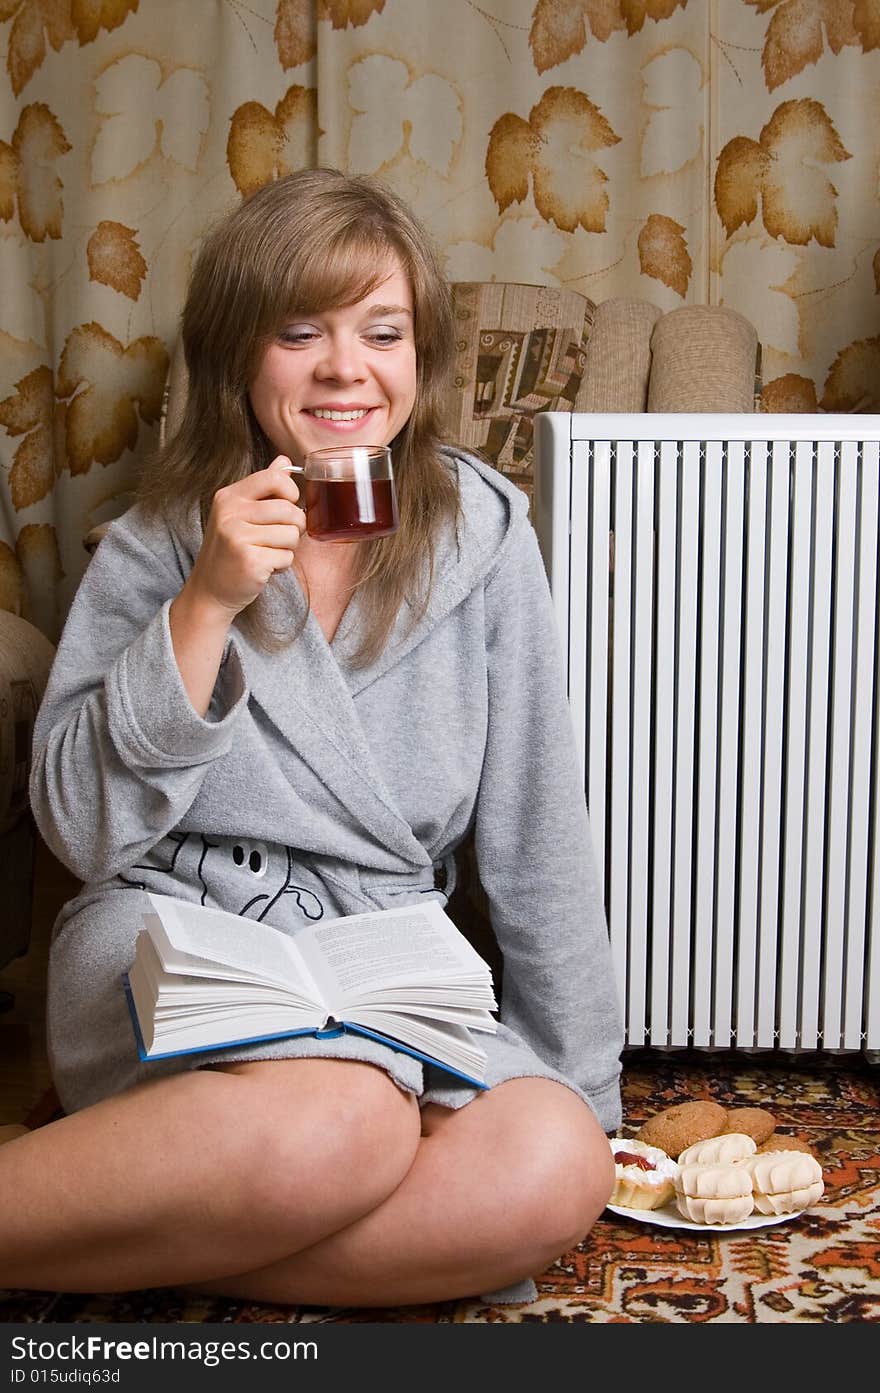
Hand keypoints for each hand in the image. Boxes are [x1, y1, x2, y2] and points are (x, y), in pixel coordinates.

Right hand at [184, 455, 306, 619]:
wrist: (210, 590)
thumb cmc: (230, 550)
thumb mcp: (239, 514)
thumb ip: (263, 488)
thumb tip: (284, 460)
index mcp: (229, 496)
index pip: (275, 478)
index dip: (291, 493)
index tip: (286, 507)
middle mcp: (230, 513)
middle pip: (290, 510)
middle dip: (294, 527)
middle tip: (278, 538)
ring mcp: (238, 537)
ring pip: (292, 534)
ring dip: (287, 549)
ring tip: (267, 553)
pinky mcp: (249, 561)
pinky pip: (287, 557)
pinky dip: (281, 566)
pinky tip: (264, 568)